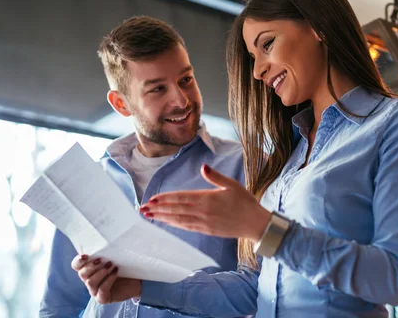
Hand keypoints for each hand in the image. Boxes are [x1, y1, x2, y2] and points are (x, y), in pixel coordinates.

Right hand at [71, 255, 141, 303]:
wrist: (135, 281)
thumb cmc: (123, 266)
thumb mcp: (114, 257)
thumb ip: (107, 251)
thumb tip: (108, 238)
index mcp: (88, 269)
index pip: (76, 265)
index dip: (78, 261)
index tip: (85, 255)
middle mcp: (89, 280)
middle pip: (82, 274)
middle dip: (91, 266)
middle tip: (102, 259)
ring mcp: (94, 290)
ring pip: (90, 282)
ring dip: (101, 272)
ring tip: (112, 265)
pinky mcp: (103, 298)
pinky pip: (102, 290)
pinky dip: (108, 280)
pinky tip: (116, 272)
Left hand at [140, 164, 270, 240]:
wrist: (255, 223)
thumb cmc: (245, 202)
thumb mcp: (232, 185)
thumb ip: (215, 176)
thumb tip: (203, 166)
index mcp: (208, 198)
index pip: (181, 197)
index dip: (165, 198)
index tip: (152, 199)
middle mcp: (203, 211)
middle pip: (176, 209)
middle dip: (158, 209)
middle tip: (142, 209)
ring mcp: (204, 222)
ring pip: (178, 219)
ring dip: (162, 218)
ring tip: (149, 216)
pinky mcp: (207, 230)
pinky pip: (187, 227)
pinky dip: (175, 225)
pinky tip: (167, 222)